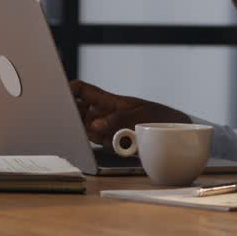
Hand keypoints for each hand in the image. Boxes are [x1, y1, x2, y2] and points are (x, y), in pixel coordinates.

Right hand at [69, 80, 188, 144]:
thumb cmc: (159, 116)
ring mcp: (107, 129)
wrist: (178, 133)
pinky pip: (101, 145)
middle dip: (75, 117)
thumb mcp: (140, 114)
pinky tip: (122, 143)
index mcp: (107, 100)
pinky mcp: (113, 144)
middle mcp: (103, 114)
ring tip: (115, 133)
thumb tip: (95, 126)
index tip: (58, 94)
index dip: (68, 89)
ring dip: (95, 135)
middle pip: (78, 113)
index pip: (82, 90)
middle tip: (77, 122)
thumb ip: (117, 119)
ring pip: (87, 132)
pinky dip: (108, 145)